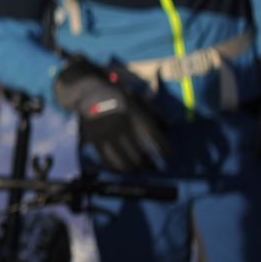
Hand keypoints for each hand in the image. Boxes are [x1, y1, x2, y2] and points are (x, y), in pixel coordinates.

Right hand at [53, 57, 171, 174]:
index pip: (157, 139)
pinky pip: (107, 161)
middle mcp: (122, 126)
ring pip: (124, 162)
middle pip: (141, 156)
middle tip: (153, 167)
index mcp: (136, 115)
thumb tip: (171, 129)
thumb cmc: (118, 98)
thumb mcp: (138, 100)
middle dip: (150, 165)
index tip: (167, 156)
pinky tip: (123, 169)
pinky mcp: (94, 140)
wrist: (89, 91)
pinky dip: (117, 169)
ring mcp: (107, 134)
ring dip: (135, 169)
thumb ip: (156, 114)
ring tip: (140, 169)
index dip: (166, 151)